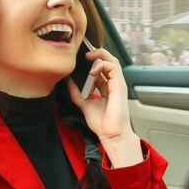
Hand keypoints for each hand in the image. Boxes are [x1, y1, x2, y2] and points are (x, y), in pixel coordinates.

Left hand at [68, 47, 142, 166]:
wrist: (111, 134)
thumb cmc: (102, 123)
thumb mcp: (85, 105)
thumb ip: (77, 94)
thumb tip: (68, 83)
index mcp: (107, 88)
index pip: (102, 69)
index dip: (93, 62)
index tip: (82, 60)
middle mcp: (114, 84)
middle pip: (109, 61)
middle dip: (98, 54)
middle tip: (86, 55)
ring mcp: (118, 84)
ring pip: (112, 61)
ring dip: (100, 56)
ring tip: (88, 59)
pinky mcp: (119, 85)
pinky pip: (113, 67)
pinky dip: (102, 65)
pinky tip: (92, 71)